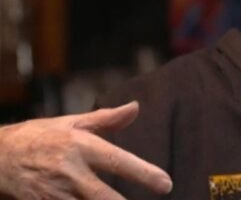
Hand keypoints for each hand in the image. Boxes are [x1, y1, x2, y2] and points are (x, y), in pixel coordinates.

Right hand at [0, 101, 171, 199]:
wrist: (0, 157)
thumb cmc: (41, 137)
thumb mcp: (73, 123)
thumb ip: (107, 119)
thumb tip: (136, 107)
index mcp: (80, 145)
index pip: (118, 160)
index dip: (144, 173)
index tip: (166, 184)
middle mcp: (70, 171)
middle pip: (104, 197)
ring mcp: (55, 194)